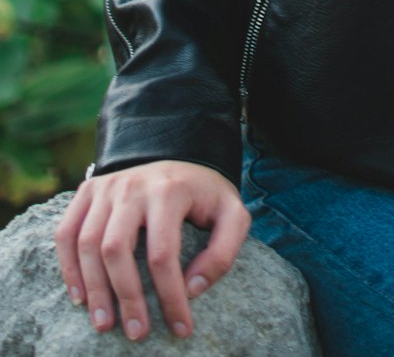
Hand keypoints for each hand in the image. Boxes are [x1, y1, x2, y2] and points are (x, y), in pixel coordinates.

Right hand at [54, 160, 249, 341]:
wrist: (179, 157)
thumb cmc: (205, 195)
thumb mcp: (232, 214)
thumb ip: (223, 251)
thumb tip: (193, 288)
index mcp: (170, 191)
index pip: (163, 254)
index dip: (170, 297)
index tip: (180, 328)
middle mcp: (133, 185)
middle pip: (116, 249)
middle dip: (125, 297)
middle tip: (136, 333)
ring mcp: (106, 186)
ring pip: (87, 243)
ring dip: (94, 289)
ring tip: (105, 324)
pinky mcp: (88, 191)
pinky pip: (66, 232)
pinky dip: (68, 267)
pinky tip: (80, 297)